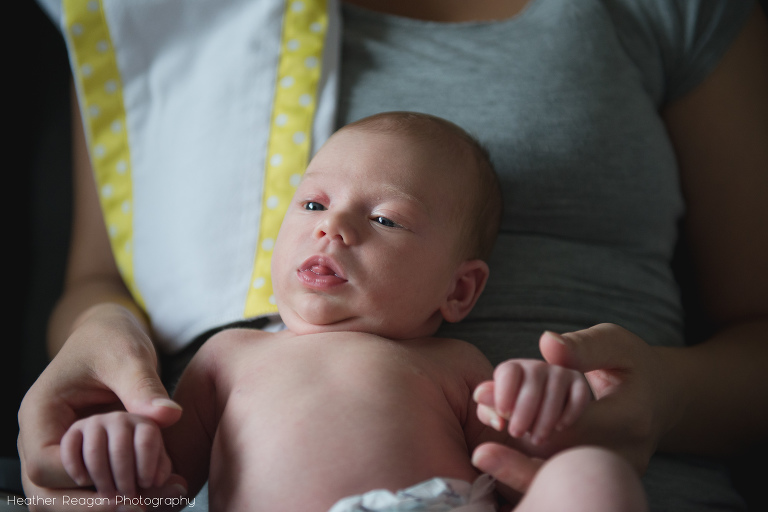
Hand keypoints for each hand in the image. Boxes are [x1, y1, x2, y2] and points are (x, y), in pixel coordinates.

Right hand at [17, 304, 184, 509]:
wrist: (111, 336)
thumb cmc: (111, 338)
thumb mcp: (128, 355)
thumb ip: (143, 386)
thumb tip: (167, 416)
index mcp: (41, 413)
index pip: (45, 466)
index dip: (82, 485)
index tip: (128, 489)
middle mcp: (42, 437)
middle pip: (46, 494)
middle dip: (93, 507)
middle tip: (144, 507)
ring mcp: (60, 451)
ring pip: (66, 499)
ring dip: (108, 506)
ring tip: (158, 501)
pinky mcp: (83, 457)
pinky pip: (92, 488)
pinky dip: (121, 495)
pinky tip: (159, 493)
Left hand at [473, 324, 674, 495]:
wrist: (662, 399)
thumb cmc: (634, 365)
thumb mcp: (615, 344)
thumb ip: (583, 346)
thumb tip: (547, 344)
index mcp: (629, 417)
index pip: (573, 425)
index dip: (529, 414)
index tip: (490, 405)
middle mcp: (626, 454)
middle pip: (565, 462)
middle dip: (519, 453)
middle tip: (480, 449)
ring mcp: (617, 475)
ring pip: (564, 480)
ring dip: (521, 470)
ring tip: (485, 456)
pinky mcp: (605, 482)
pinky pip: (567, 484)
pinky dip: (533, 474)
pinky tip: (502, 465)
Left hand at [474, 359, 591, 445]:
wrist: (546, 424)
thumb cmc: (517, 418)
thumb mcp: (500, 414)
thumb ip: (489, 405)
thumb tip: (479, 395)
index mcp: (512, 370)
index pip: (508, 372)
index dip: (504, 392)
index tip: (503, 414)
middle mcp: (536, 367)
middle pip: (532, 383)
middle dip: (523, 411)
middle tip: (517, 432)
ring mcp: (560, 374)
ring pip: (554, 391)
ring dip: (545, 418)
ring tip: (536, 438)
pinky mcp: (580, 385)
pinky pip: (579, 396)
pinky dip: (569, 413)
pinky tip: (560, 428)